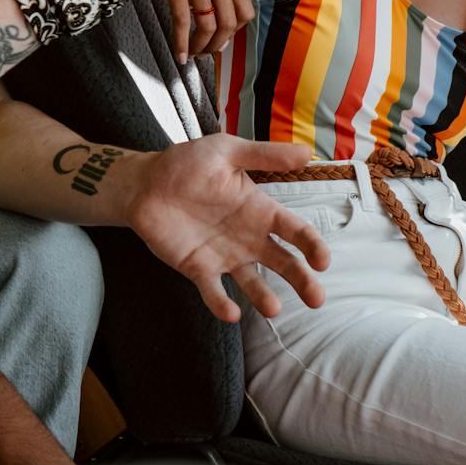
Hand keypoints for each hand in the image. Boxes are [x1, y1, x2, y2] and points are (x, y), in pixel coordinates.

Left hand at [116, 135, 329, 321]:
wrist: (143, 183)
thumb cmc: (186, 165)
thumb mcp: (227, 151)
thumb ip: (264, 155)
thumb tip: (306, 152)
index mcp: (260, 211)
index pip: (295, 232)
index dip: (311, 246)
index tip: (322, 261)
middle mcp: (248, 238)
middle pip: (283, 263)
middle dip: (302, 281)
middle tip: (316, 298)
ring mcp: (225, 256)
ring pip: (252, 283)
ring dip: (264, 297)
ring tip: (273, 309)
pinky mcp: (199, 268)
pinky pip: (214, 291)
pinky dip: (222, 304)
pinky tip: (231, 313)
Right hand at [155, 0, 255, 58]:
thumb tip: (223, 39)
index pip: (245, 13)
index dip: (235, 32)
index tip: (224, 39)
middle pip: (228, 23)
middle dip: (217, 45)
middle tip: (207, 52)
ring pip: (207, 26)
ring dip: (200, 46)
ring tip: (193, 52)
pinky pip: (182, 23)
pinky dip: (181, 44)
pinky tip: (180, 54)